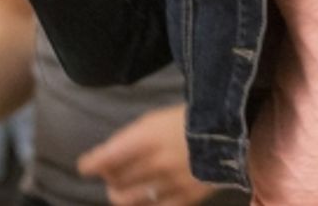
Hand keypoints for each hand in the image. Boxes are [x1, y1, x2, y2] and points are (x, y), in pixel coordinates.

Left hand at [77, 105, 210, 205]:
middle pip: (116, 181)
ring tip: (123, 190)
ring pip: (130, 199)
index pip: (106, 158)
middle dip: (109, 179)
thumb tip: (106, 158)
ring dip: (122, 194)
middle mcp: (155, 162)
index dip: (91, 164)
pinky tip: (147, 197)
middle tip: (111, 175)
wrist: (231, 132)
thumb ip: (131, 139)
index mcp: (146, 137)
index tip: (86, 166)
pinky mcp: (185, 197)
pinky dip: (146, 204)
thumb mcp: (156, 119)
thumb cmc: (188, 121)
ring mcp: (171, 183)